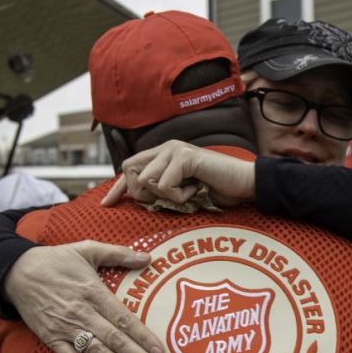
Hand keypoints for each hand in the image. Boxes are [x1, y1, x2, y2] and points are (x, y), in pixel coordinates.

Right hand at [3, 241, 163, 352]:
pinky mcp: (52, 339)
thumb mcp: (88, 249)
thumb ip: (119, 253)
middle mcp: (82, 313)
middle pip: (115, 340)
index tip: (160, 350)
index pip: (123, 318)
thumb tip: (148, 257)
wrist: (17, 273)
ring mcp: (67, 329)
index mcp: (94, 292)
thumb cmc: (56, 260)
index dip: (142, 336)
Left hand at [101, 140, 254, 207]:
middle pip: (130, 172)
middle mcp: (166, 148)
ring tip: (188, 192)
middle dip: (143, 194)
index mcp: (163, 155)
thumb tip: (137, 198)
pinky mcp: (184, 156)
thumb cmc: (216, 190)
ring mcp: (174, 149)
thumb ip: (161, 190)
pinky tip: (196, 189)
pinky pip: (165, 185)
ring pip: (146, 180)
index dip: (118, 187)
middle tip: (170, 198)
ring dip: (166, 196)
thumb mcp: (182, 193)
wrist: (245, 184)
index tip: (107, 204)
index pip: (129, 168)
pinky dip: (179, 196)